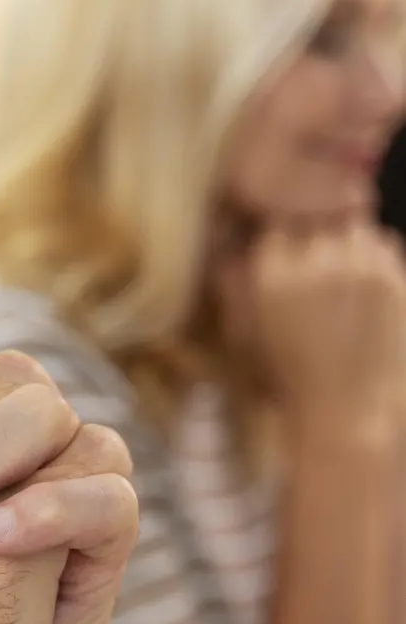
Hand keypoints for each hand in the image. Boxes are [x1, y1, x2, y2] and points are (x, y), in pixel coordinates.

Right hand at [218, 220, 405, 427]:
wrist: (346, 413)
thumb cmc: (287, 381)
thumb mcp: (243, 336)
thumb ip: (235, 286)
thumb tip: (234, 248)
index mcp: (272, 275)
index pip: (279, 214)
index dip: (282, 226)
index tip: (283, 238)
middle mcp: (316, 262)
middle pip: (319, 211)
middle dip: (314, 228)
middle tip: (310, 256)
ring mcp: (360, 267)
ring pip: (354, 224)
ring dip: (344, 240)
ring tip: (337, 274)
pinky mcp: (394, 278)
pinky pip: (383, 244)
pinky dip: (371, 257)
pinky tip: (360, 289)